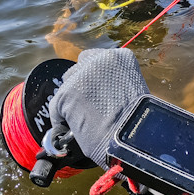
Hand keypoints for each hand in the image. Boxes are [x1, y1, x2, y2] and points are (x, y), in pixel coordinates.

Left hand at [47, 48, 148, 168]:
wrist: (130, 137)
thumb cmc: (137, 120)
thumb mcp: (131, 89)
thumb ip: (114, 82)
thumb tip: (99, 90)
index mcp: (119, 57)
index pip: (95, 59)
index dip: (93, 77)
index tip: (94, 88)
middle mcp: (99, 61)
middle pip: (79, 68)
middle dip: (81, 85)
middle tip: (87, 103)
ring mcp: (81, 76)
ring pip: (66, 84)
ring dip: (72, 99)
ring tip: (82, 116)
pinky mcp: (67, 94)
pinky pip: (56, 105)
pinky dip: (61, 117)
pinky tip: (71, 127)